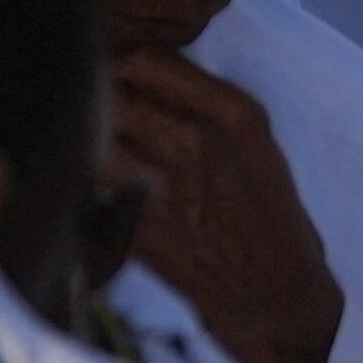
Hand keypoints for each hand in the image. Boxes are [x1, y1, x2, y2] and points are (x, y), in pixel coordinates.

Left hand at [110, 45, 348, 362]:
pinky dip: (86, 181)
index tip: (116, 78)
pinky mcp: (142, 225)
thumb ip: (209, 108)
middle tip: (92, 111)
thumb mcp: (260, 149)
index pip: (150, 60)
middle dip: (100, 99)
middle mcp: (201, 141)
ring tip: (89, 150)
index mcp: (237, 115)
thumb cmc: (270, 224)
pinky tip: (94, 189)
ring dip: (89, 139)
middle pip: (115, 91)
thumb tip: (145, 73)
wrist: (276, 302)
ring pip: (99, 134)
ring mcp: (170, 183)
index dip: (122, 66)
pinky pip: (93, 183)